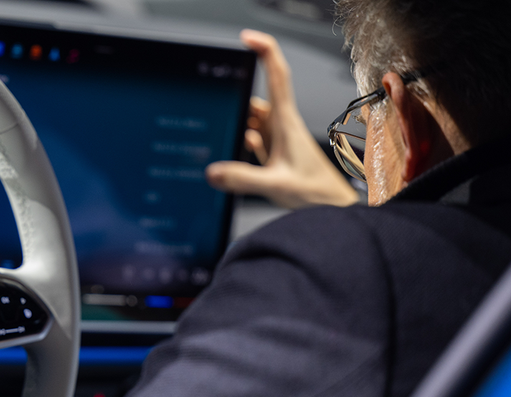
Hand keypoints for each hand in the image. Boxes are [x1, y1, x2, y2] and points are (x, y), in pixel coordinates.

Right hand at [206, 30, 359, 208]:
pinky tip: (239, 152)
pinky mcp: (277, 154)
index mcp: (286, 123)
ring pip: (255, 119)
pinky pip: (256, 139)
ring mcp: (280, 140)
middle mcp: (284, 127)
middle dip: (238, 99)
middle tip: (221, 106)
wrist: (332, 209)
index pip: (276, 75)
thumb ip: (243, 179)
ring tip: (226, 136)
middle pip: (257, 99)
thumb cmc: (315, 193)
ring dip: (240, 123)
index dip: (263, 50)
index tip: (247, 38)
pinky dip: (244, 140)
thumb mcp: (275, 184)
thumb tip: (213, 172)